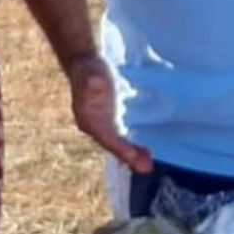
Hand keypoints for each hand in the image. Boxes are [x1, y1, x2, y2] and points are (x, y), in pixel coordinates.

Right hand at [67, 53, 152, 171]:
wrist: (85, 65)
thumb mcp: (92, 72)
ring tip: (148, 164)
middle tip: (147, 167)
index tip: (133, 155)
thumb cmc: (90, 69)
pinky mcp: (108, 123)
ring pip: (116, 145)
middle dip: (128, 157)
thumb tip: (95, 83)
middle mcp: (92, 126)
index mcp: (87, 117)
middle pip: (111, 146)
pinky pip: (120, 140)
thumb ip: (93, 80)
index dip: (119, 147)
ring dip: (131, 156)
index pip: (105, 136)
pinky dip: (130, 147)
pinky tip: (143, 153)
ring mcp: (99, 127)